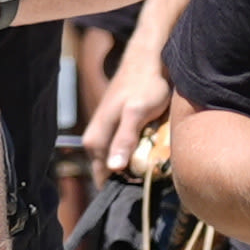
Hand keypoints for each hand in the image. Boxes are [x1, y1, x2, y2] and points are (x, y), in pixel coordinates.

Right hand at [86, 42, 173, 177]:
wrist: (148, 60)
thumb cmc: (144, 86)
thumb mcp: (136, 113)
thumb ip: (124, 139)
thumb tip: (113, 168)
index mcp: (94, 141)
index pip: (102, 178)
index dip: (121, 187)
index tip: (142, 189)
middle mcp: (95, 140)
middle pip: (110, 172)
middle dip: (129, 178)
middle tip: (153, 178)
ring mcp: (105, 134)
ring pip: (118, 161)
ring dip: (134, 166)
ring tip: (155, 165)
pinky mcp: (117, 129)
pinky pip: (124, 151)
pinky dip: (137, 154)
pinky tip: (151, 152)